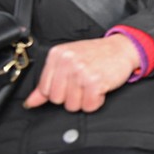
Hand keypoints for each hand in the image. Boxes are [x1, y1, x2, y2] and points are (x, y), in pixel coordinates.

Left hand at [24, 35, 139, 112]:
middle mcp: (67, 62)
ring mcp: (81, 71)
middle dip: (72, 96)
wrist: (123, 48)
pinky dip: (97, 101)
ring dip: (85, 99)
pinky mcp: (95, 82)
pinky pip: (89, 106)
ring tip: (92, 84)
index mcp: (57, 55)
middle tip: (84, 82)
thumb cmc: (96, 55)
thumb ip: (47, 83)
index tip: (72, 82)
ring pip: (72, 105)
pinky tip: (100, 88)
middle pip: (57, 100)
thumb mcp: (69, 62)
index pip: (45, 89)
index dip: (60, 90)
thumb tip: (30, 102)